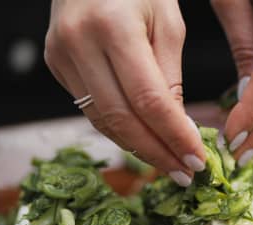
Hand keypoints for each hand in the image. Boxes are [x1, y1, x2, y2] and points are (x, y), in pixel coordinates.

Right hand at [45, 0, 205, 186]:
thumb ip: (171, 77)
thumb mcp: (169, 23)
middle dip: (157, 153)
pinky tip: (145, 142)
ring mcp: (60, 55)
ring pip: (103, 121)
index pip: (149, 100)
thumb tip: (179, 130)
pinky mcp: (55, 64)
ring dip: (139, 148)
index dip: (174, 136)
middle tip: (185, 173)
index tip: (198, 160)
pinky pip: (91, 109)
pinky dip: (121, 130)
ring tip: (169, 164)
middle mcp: (78, 43)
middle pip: (121, 119)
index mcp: (113, 26)